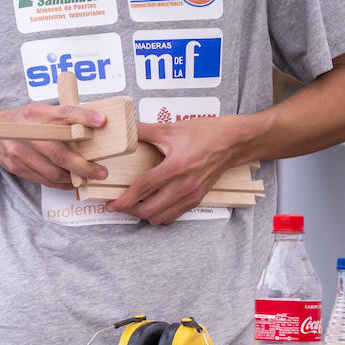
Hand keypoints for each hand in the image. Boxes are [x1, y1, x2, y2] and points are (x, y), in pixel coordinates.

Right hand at [0, 103, 108, 188]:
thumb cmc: (22, 122)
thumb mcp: (40, 111)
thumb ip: (62, 117)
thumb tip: (94, 124)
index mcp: (36, 114)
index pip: (63, 113)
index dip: (83, 117)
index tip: (101, 121)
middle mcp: (27, 132)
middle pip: (59, 152)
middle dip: (83, 166)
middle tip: (101, 172)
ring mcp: (21, 152)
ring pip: (53, 171)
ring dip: (75, 178)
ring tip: (90, 178)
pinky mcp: (18, 167)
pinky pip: (45, 180)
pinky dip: (62, 183)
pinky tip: (72, 182)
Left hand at [106, 117, 248, 224]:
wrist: (233, 142)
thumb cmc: (205, 133)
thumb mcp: (170, 129)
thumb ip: (143, 130)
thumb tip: (124, 127)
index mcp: (176, 167)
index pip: (143, 188)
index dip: (124, 199)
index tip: (111, 204)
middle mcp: (184, 186)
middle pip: (149, 210)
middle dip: (129, 210)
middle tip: (118, 203)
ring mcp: (191, 195)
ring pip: (160, 217)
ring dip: (144, 214)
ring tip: (133, 205)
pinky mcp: (197, 199)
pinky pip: (173, 216)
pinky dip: (159, 214)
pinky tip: (151, 204)